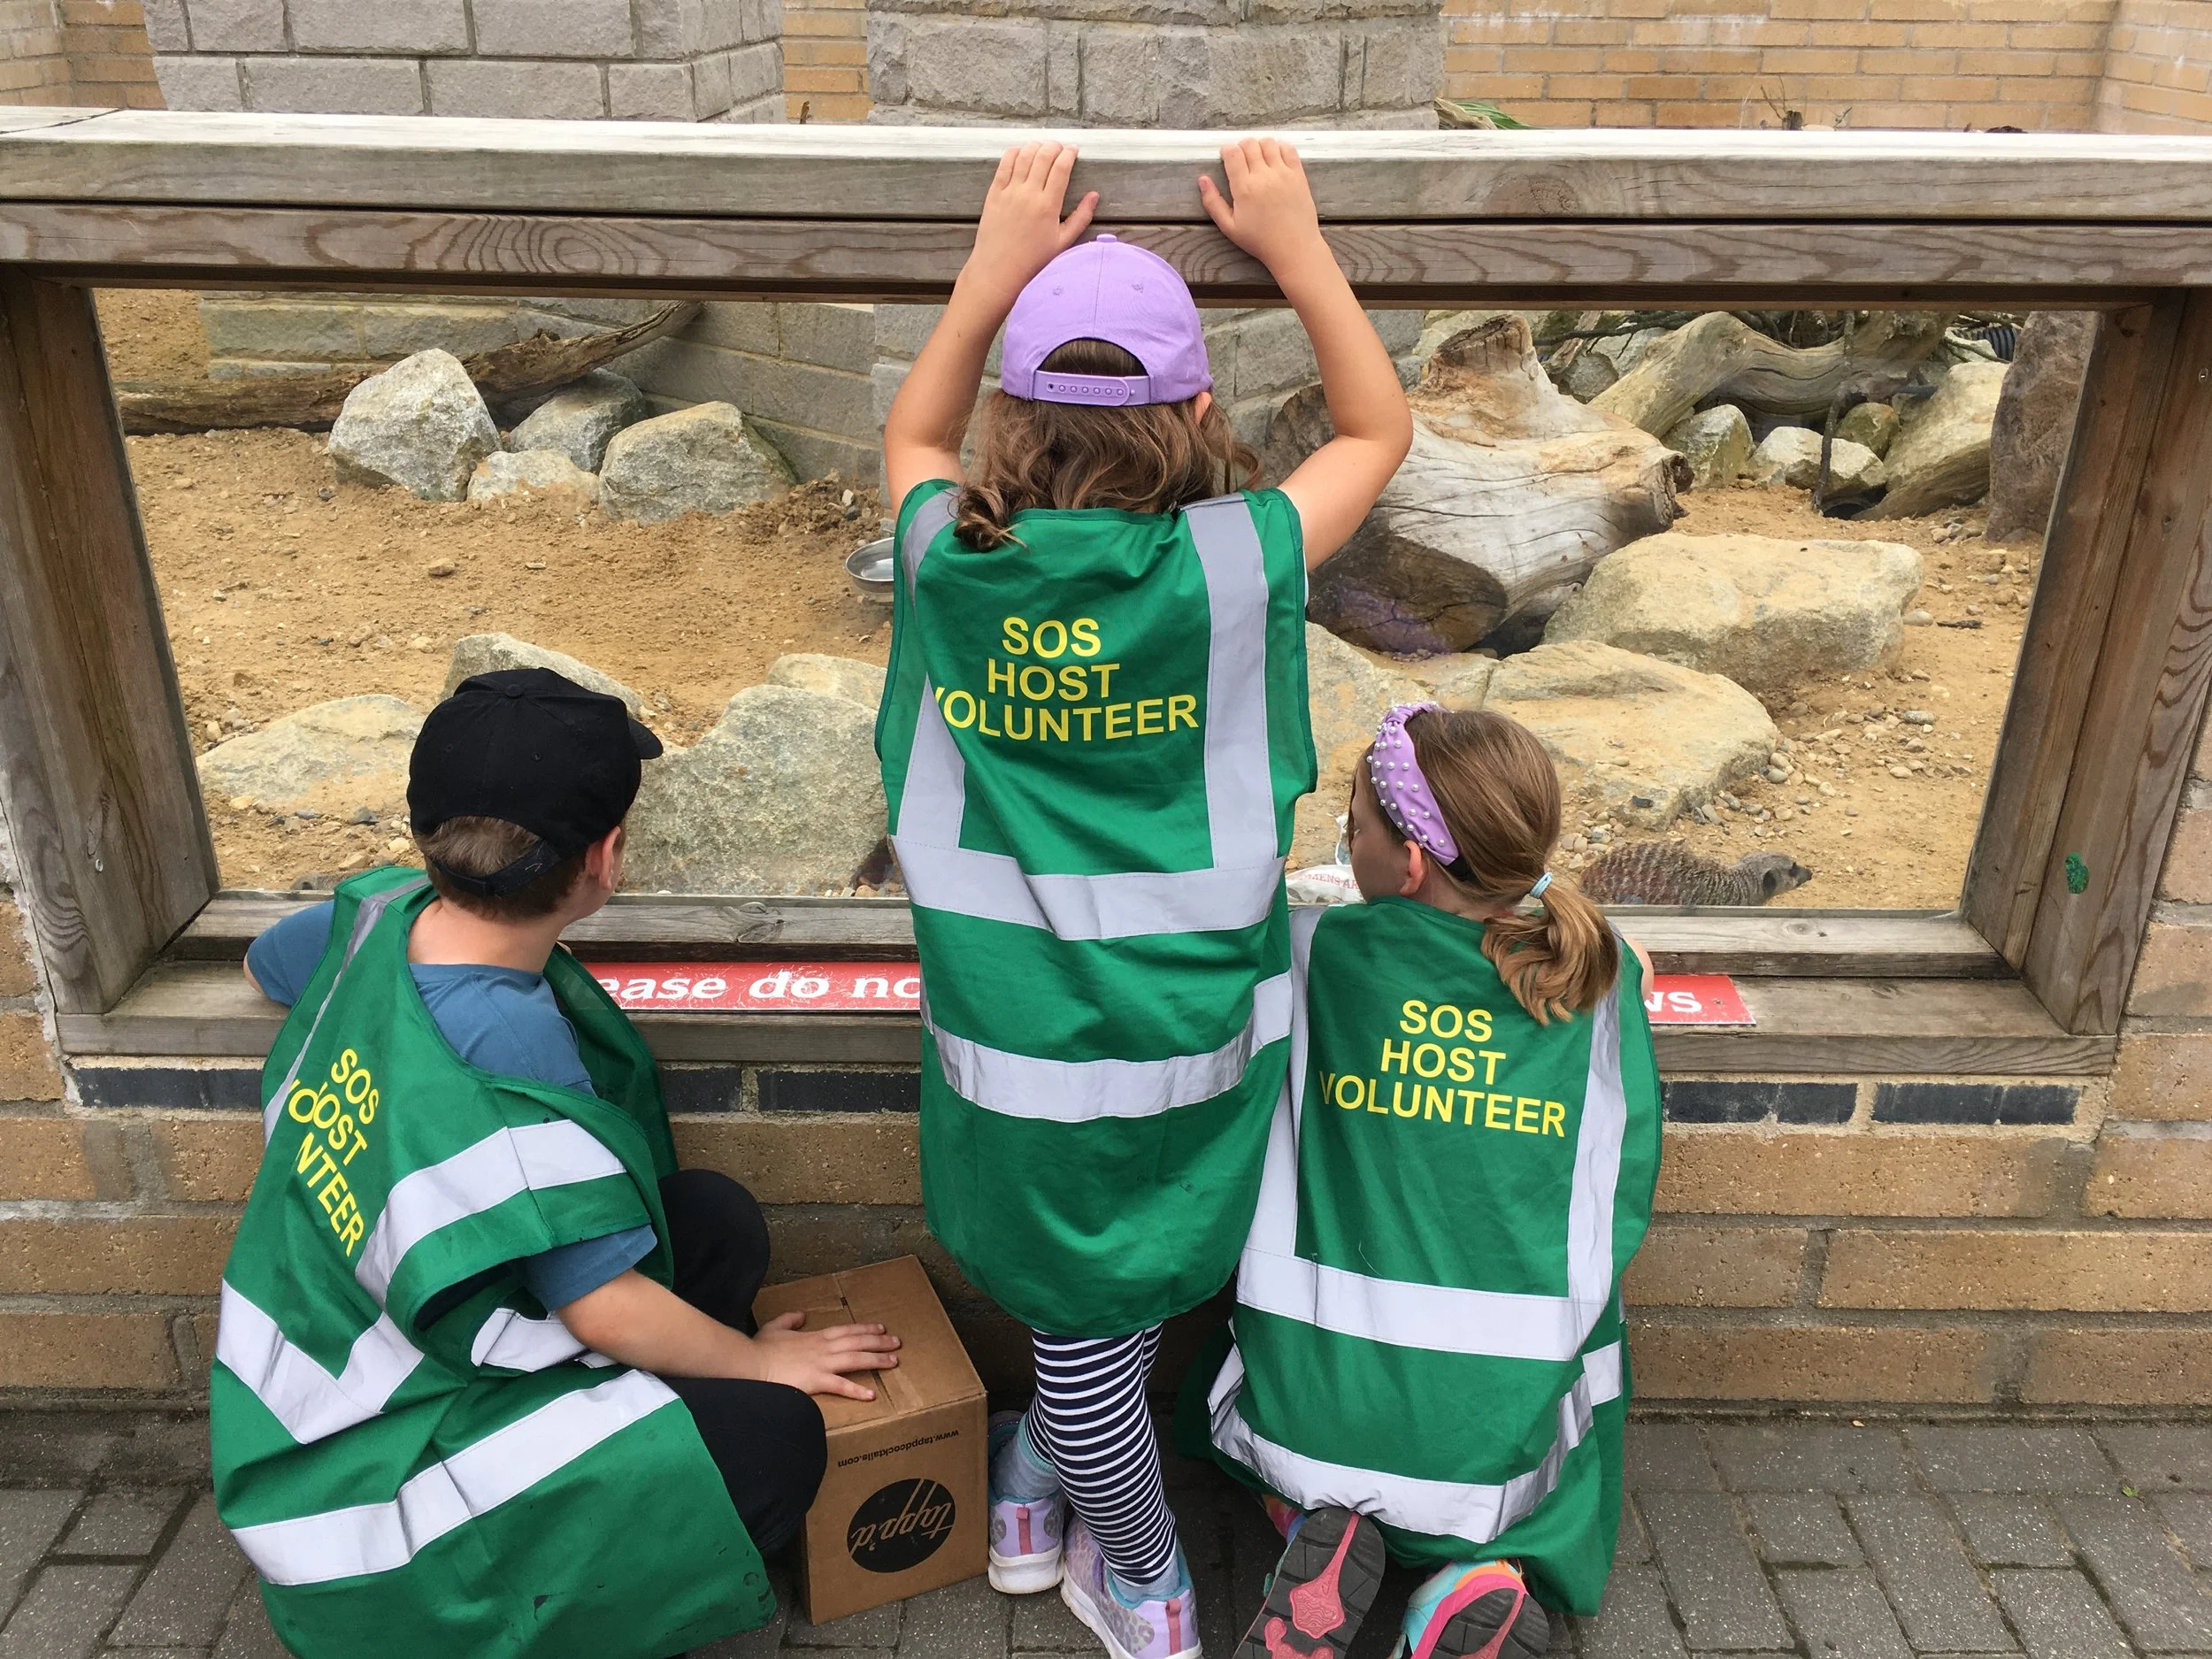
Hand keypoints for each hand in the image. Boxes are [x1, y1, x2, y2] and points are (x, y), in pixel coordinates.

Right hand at [749, 1310, 901, 1400]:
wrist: (751, 1363)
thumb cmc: (761, 1349)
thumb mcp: (775, 1327)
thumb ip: (790, 1319)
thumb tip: (801, 1314)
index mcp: (815, 1336)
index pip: (846, 1330)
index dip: (865, 1329)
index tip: (881, 1329)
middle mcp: (823, 1348)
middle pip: (857, 1342)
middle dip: (879, 1342)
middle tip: (898, 1342)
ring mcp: (821, 1364)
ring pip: (855, 1359)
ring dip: (876, 1360)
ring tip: (894, 1362)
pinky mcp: (816, 1381)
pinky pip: (840, 1386)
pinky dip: (857, 1390)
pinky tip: (871, 1394)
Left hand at [964, 142, 1098, 307]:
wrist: (999, 270)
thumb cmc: (1033, 260)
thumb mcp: (1063, 242)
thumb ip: (1081, 217)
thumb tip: (1094, 195)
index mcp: (1048, 205)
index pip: (1061, 167)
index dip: (1069, 153)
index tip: (1074, 150)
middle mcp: (1028, 194)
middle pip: (1043, 156)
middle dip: (1054, 146)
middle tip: (1059, 147)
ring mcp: (1009, 192)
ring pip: (1024, 155)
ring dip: (1035, 146)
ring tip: (1042, 147)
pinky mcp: (994, 193)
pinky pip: (1004, 164)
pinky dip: (1014, 153)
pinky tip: (1021, 152)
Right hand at [1199, 138, 1328, 276]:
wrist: (1293, 248)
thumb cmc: (1260, 240)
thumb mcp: (1229, 227)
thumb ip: (1213, 202)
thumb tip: (1202, 179)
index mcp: (1244, 188)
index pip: (1233, 153)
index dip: (1227, 150)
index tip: (1227, 157)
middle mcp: (1263, 176)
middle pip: (1249, 144)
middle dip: (1242, 147)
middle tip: (1242, 159)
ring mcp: (1283, 174)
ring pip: (1268, 143)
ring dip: (1260, 145)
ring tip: (1258, 158)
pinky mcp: (1298, 175)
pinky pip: (1288, 149)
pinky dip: (1280, 147)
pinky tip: (1275, 157)